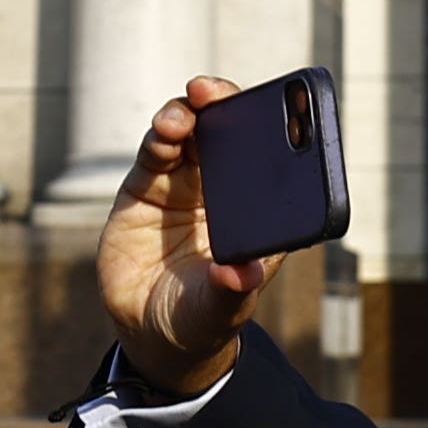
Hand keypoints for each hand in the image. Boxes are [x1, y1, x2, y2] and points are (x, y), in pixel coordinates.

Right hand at [94, 79, 272, 399]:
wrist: (150, 333)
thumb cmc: (201, 319)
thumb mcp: (219, 312)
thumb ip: (230, 292)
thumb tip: (242, 274)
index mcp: (259, 211)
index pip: (276, 158)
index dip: (279, 129)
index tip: (280, 112)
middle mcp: (225, 189)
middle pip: (232, 130)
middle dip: (226, 104)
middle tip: (215, 93)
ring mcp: (185, 183)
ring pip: (192, 131)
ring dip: (189, 114)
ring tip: (183, 118)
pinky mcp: (147, 187)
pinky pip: (156, 151)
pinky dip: (161, 135)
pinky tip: (164, 131)